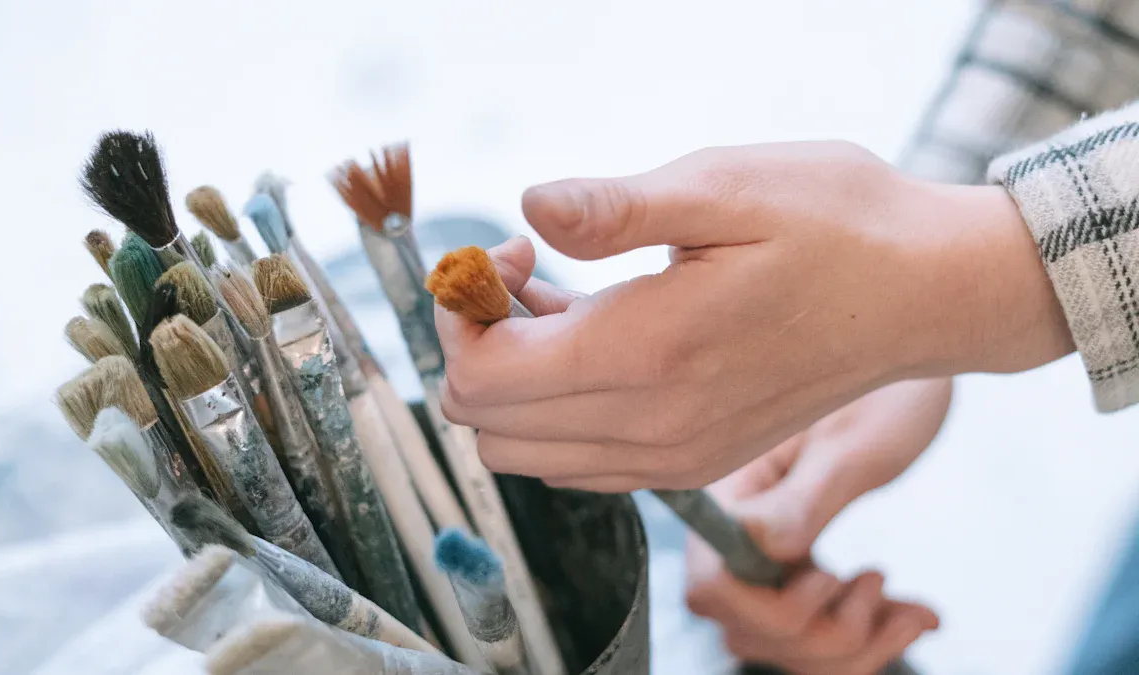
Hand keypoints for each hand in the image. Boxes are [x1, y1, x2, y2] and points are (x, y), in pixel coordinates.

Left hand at [435, 142, 1071, 490]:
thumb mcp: (725, 188)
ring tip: (565, 301)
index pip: (480, 379)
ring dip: (517, 379)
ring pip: (527, 453)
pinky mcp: (692, 463)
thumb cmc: (834, 225)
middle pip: (488, 426)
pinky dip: (559, 408)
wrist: (926, 293)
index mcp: (646, 356)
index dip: (464, 312)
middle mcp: (651, 429)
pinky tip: (600, 339)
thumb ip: (614, 208)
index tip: (509, 252)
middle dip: (480, 344)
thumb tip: (528, 208)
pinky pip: (580, 462)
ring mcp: (673, 458)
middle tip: (529, 271)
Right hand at [685, 378, 949, 673]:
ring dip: (846, 647)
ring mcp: (768, 557)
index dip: (765, 607)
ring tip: (898, 600)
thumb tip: (764, 547)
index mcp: (732, 491)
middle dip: (817, 634)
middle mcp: (737, 531)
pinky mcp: (801, 574)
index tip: (827, 574)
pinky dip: (868, 643)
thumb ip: (808, 495)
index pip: (709, 585)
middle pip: (741, 630)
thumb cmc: (888, 389)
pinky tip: (912, 612)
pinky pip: (817, 639)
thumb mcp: (856, 440)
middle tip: (874, 580)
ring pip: (779, 646)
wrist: (915, 363)